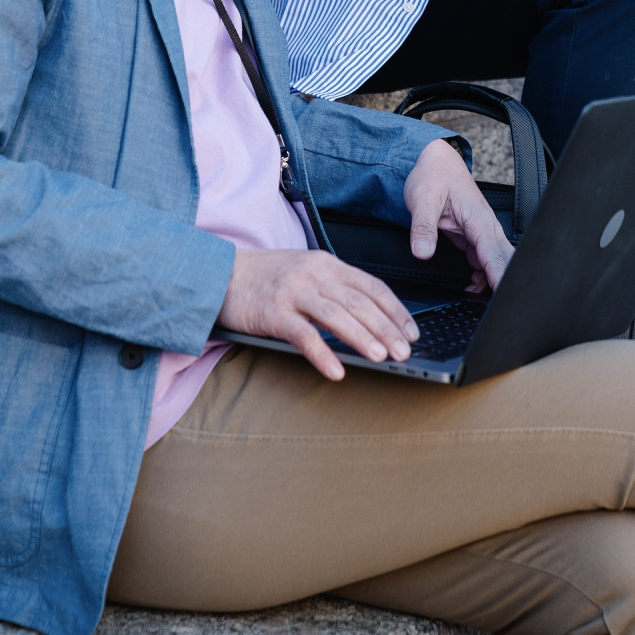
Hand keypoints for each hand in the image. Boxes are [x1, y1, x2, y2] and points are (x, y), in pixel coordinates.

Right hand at [218, 246, 419, 380]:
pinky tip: (336, 371)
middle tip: (404, 351)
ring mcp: (294, 292)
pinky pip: (304, 336)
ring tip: (381, 357)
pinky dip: (322, 354)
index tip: (411, 331)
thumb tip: (370, 316)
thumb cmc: (267, 276)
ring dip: (362, 338)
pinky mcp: (274, 313)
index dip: (395, 310)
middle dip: (386, 328)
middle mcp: (314, 274)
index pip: (372, 286)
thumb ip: (335, 286)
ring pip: (337, 316)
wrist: (222, 274)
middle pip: (359, 302)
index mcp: (327, 263)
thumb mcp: (306, 269)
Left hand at [404, 138, 514, 293]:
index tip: (505, 296)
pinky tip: (473, 286)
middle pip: (504, 260)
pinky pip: (485, 259)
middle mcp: (485, 226)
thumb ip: (423, 227)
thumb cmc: (432, 176)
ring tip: (479, 302)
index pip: (493, 253)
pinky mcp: (474, 235)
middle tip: (499, 306)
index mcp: (478, 218)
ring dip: (492, 280)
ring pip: (496, 261)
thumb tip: (422, 252)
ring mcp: (482, 231)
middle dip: (505, 282)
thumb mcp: (422, 200)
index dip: (500, 276)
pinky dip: (483, 274)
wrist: (434, 162)